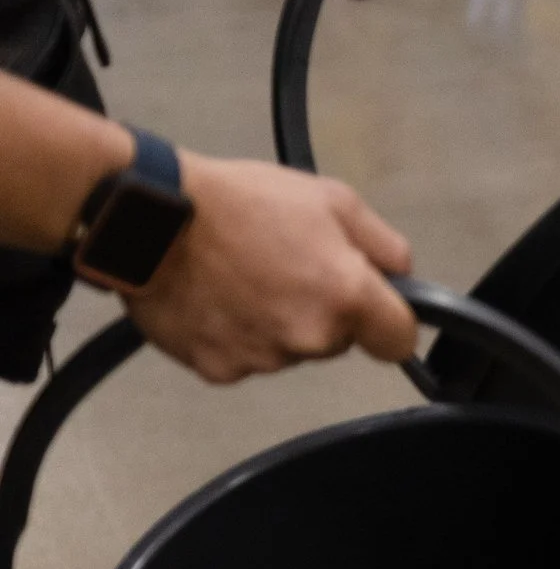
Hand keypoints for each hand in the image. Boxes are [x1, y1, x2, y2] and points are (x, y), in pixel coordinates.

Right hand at [119, 153, 418, 381]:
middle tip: (285, 268)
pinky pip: (242, 358)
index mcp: (347, 297)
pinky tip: (215, 299)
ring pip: (288, 349)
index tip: (373, 309)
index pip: (398, 340)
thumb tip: (400, 274)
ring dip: (276, 323)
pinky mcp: (218, 370)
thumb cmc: (238, 202)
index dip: (389, 323)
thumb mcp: (331, 199)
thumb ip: (382, 243)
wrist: (149, 219)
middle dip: (322, 311)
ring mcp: (263, 359)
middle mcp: (311, 337)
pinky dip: (234, 335)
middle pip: (337, 341)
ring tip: (242, 277)